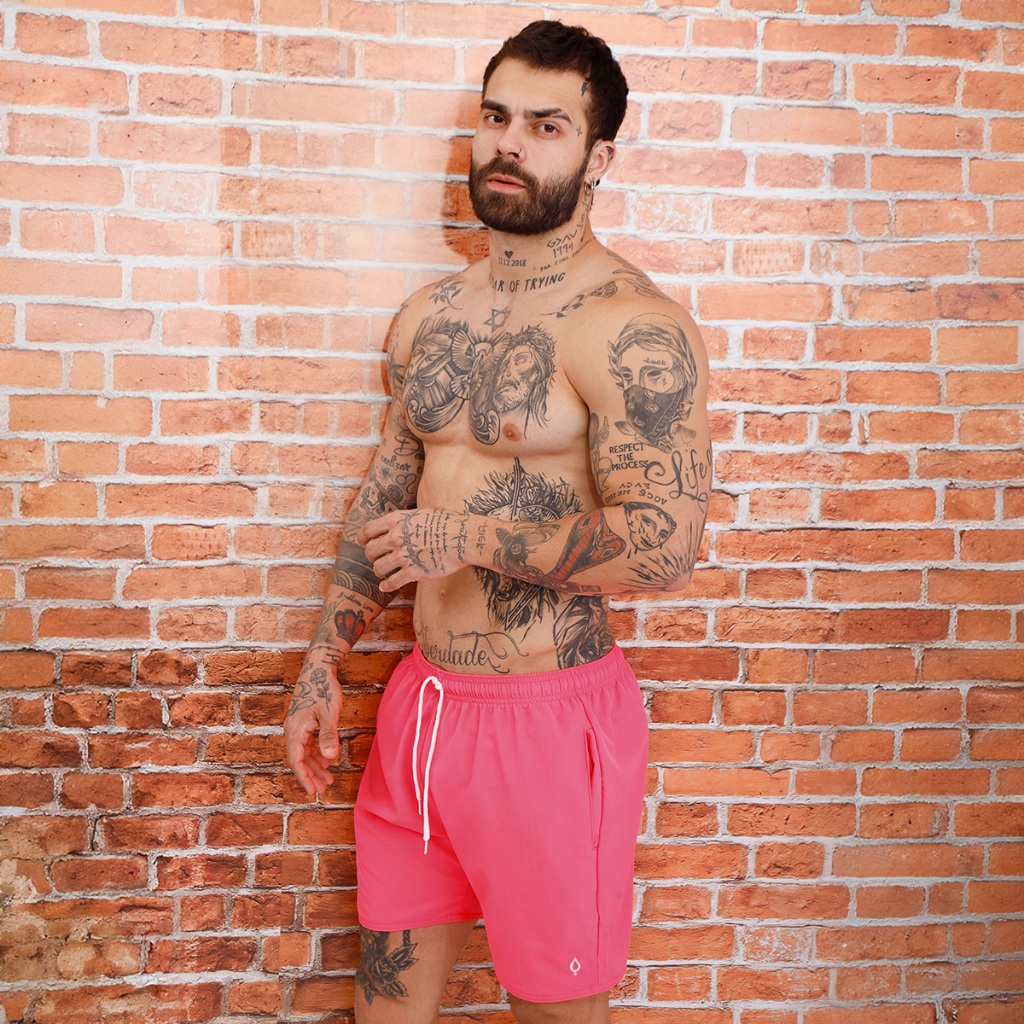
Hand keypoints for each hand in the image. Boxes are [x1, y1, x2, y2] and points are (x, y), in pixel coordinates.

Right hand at [284, 662, 341, 795]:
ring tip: (328, 779)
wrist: (318, 668)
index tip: (312, 791)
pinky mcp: (303, 721)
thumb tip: (330, 757)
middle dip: (311, 775)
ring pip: (304, 752)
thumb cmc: (323, 688)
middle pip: (299, 759)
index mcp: (295, 730)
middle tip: (322, 789)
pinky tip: (326, 760)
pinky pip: (307, 743)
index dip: (304, 777)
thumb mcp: (329, 713)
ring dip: (315, 766)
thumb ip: (328, 735)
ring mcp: (297, 726)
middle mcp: (293, 730)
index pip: (296, 760)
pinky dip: (316, 753)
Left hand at [357, 509, 472, 592]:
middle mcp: (396, 538)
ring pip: (378, 568)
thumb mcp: (421, 513)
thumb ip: (405, 521)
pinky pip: (391, 582)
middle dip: (372, 556)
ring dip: (379, 571)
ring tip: (384, 573)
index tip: (361, 542)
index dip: (362, 537)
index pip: (368, 530)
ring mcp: (403, 556)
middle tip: (377, 559)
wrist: (463, 538)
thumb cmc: (448, 523)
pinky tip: (386, 586)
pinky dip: (386, 586)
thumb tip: (397, 525)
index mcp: (396, 520)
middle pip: (370, 550)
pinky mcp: (413, 572)